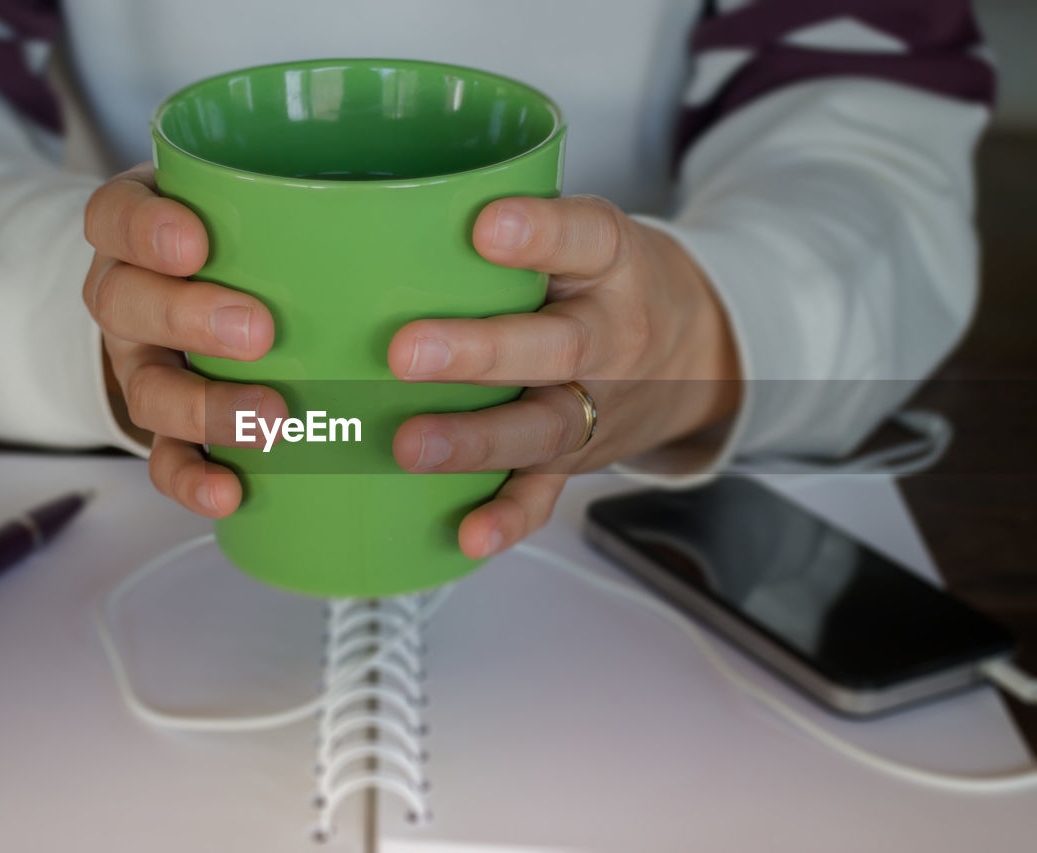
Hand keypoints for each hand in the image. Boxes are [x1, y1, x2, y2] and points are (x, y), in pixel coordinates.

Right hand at [82, 163, 286, 517]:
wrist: (207, 303)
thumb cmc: (246, 242)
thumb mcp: (256, 204)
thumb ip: (299, 202)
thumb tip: (408, 212)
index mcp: (138, 232)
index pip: (115, 215)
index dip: (144, 231)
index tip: (195, 244)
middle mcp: (129, 297)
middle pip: (125, 304)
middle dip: (187, 319)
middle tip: (257, 332)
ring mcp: (143, 365)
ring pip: (147, 390)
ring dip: (206, 409)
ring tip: (271, 418)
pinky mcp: (165, 426)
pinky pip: (164, 458)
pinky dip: (193, 479)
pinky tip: (230, 491)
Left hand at [388, 195, 741, 558]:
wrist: (699, 351)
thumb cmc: (609, 283)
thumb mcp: (588, 237)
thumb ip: (520, 232)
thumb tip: (391, 219)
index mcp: (613, 265)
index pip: (586, 238)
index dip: (541, 233)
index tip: (487, 227)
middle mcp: (612, 337)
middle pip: (555, 347)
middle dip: (479, 354)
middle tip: (406, 353)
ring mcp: (598, 404)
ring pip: (543, 426)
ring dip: (476, 441)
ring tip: (413, 446)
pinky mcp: (580, 455)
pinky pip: (547, 491)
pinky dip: (508, 517)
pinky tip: (470, 533)